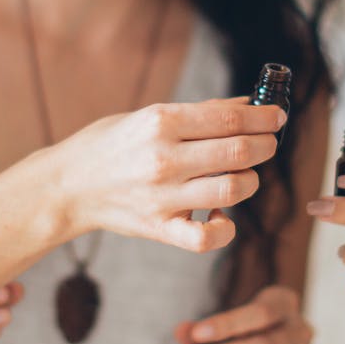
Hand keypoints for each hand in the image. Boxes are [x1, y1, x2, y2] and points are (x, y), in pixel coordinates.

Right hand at [42, 97, 284, 252]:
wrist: (67, 186)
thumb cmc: (111, 145)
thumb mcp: (149, 115)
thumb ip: (200, 112)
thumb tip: (248, 105)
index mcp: (161, 121)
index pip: (230, 118)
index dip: (264, 118)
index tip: (277, 118)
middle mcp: (163, 158)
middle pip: (239, 151)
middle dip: (265, 146)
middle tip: (268, 144)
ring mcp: (162, 197)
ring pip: (232, 190)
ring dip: (251, 181)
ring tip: (245, 175)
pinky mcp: (158, 228)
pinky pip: (206, 238)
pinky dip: (225, 229)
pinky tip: (224, 218)